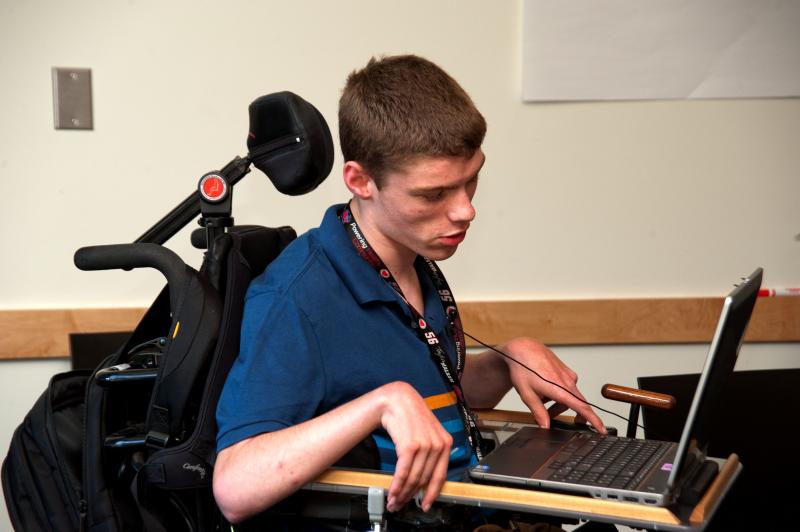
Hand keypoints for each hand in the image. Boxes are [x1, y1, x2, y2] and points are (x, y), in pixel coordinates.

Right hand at [378, 381, 451, 511]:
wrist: (397, 399)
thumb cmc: (410, 415)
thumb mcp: (427, 432)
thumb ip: (430, 452)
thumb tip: (424, 477)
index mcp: (445, 443)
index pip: (441, 476)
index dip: (432, 494)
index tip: (426, 505)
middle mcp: (438, 445)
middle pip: (424, 480)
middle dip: (411, 496)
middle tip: (402, 504)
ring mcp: (425, 445)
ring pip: (413, 478)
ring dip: (402, 493)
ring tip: (393, 501)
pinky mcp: (410, 446)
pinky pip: (403, 472)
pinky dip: (396, 485)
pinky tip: (392, 492)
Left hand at [500, 337, 605, 432]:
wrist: (523, 348)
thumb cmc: (523, 368)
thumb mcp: (527, 394)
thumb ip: (538, 412)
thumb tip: (545, 426)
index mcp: (560, 388)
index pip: (582, 408)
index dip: (594, 421)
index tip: (602, 430)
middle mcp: (568, 381)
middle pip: (575, 404)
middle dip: (563, 412)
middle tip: (550, 417)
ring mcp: (568, 375)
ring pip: (569, 396)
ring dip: (557, 402)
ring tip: (540, 399)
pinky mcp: (566, 371)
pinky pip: (566, 387)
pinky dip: (557, 392)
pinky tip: (544, 389)